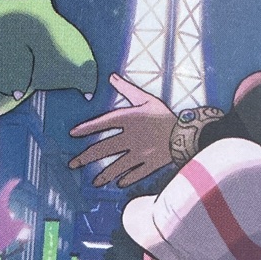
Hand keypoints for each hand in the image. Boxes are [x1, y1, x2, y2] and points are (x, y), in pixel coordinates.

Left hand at [68, 73, 176, 187]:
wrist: (188, 131)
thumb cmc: (165, 113)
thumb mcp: (145, 98)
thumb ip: (127, 89)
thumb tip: (111, 76)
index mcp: (129, 119)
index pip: (102, 123)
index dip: (86, 128)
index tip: (73, 134)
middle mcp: (131, 137)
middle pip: (104, 149)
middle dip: (86, 157)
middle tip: (72, 164)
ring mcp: (140, 153)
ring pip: (117, 166)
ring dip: (104, 175)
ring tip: (94, 182)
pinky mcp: (150, 164)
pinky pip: (135, 174)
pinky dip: (127, 179)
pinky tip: (118, 183)